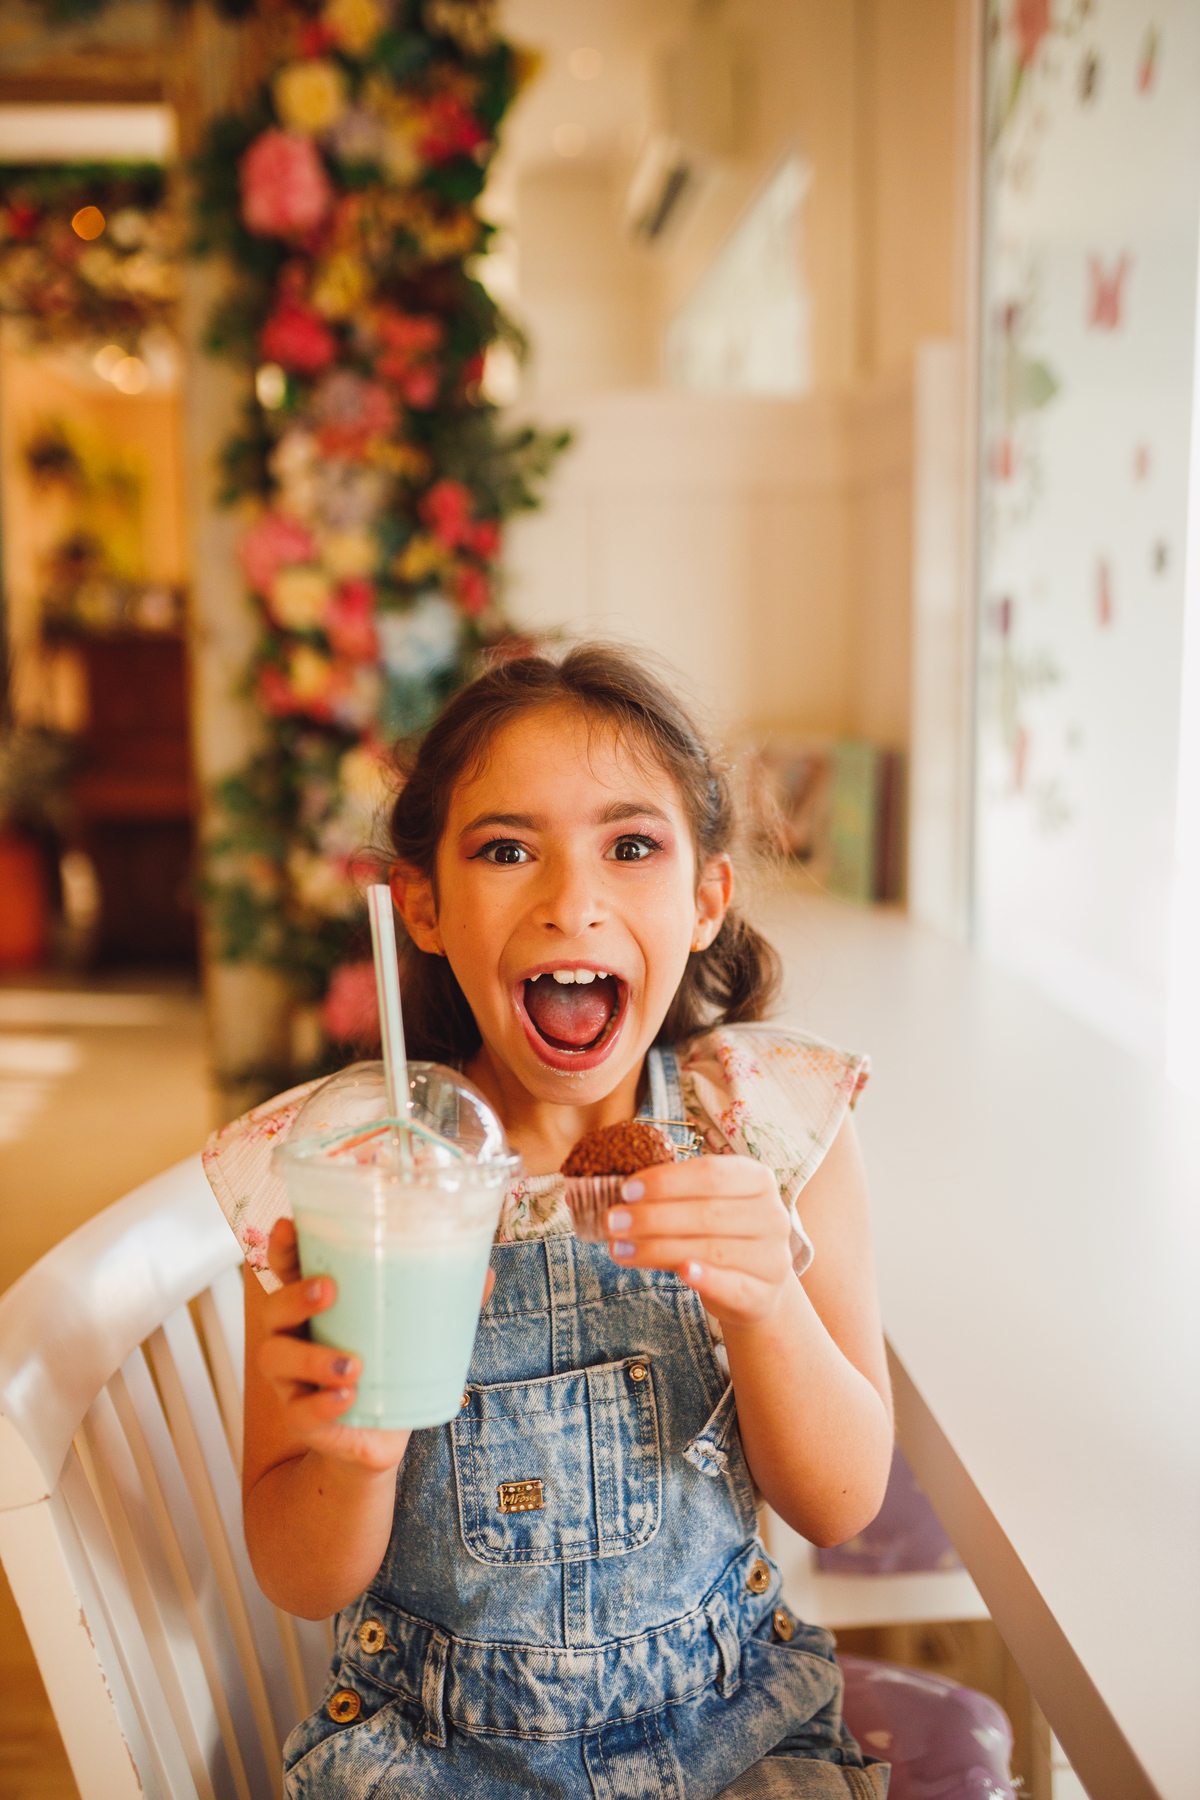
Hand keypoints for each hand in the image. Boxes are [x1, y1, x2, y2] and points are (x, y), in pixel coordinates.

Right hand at [256, 1218, 494, 1470]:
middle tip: (328, 1289)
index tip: (287, 1225)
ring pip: (276, 1360)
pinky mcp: (304, 1421)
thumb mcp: (413, 1333)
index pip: (289, 1270)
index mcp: (317, 1308)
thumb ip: (442, 1304)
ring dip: (312, 1358)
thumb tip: (484, 1273)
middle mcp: (294, 1338)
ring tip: (351, 1364)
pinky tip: (346, 1397)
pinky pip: (299, 1413)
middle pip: (272, 1311)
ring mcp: (293, 1381)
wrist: (376, 1441)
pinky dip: (321, 1405)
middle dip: (294, 1297)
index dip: (283, 1247)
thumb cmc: (389, 1371)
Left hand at [605, 1154, 793, 1328]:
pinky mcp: (764, 1295)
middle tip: (613, 1222)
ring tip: (619, 1249)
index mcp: (758, 1179)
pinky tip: (681, 1272)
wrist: (754, 1286)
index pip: (711, 1173)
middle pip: (707, 1212)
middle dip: (652, 1217)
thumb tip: (616, 1194)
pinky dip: (706, 1278)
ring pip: (711, 1249)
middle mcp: (772, 1215)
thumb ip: (672, 1197)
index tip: (626, 1190)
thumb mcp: (703, 1206)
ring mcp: (773, 1257)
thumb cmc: (719, 1235)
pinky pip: (733, 1286)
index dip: (666, 1181)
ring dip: (658, 1249)